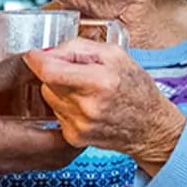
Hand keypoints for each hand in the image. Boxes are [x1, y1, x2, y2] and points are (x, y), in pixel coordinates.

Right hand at [0, 56, 80, 179]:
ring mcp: (2, 166)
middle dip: (75, 133)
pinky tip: (29, 116)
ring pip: (45, 159)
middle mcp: (11, 161)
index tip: (80, 101)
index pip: (64, 145)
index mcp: (10, 144)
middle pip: (61, 157)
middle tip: (75, 104)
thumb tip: (34, 60)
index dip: (80, 125)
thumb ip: (4, 74)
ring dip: (57, 137)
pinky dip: (39, 139)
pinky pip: (28, 157)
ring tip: (58, 107)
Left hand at [25, 39, 186, 173]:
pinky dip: (65, 107)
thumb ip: (77, 47)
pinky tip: (85, 106)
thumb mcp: (114, 54)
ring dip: (60, 91)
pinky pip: (57, 114)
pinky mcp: (75, 138)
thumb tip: (48, 52)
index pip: (49, 71)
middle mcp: (88, 107)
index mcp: (99, 82)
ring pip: (49, 98)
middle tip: (75, 72)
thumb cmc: (136, 88)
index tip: (34, 55)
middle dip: (54, 73)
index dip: (36, 60)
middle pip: (47, 83)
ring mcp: (80, 126)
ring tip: (85, 90)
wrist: (151, 128)